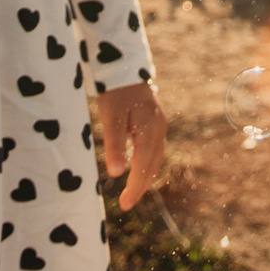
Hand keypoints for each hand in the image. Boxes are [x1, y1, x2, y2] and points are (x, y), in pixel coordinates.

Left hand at [93, 78, 167, 212]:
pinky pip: (154, 148)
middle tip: (127, 203)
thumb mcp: (110, 118)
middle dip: (140, 186)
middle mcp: (158, 129)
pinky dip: (147, 162)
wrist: (124, 65)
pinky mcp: (154, 120)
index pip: (143, 167)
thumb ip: (115, 145)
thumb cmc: (115, 91)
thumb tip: (117, 174)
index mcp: (149, 130)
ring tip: (133, 190)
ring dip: (145, 175)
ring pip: (155, 157)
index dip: (134, 188)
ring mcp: (159, 124)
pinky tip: (138, 167)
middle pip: (152, 165)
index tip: (124, 205)